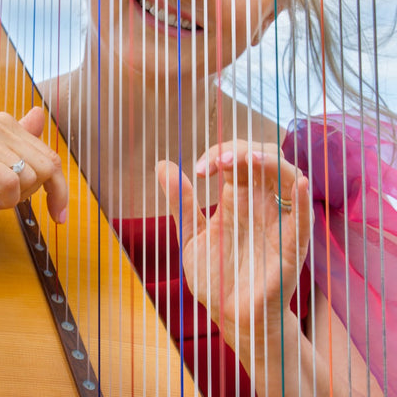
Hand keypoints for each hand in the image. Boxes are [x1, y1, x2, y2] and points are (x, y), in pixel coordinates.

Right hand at [0, 107, 67, 227]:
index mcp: (6, 123)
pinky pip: (10, 184)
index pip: (50, 158)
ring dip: (13, 198)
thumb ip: (18, 141)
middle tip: (4, 198)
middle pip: (47, 168)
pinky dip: (4, 200)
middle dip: (33, 195)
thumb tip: (39, 113)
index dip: (59, 190)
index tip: (60, 217)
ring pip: (30, 178)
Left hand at [157, 140, 310, 358]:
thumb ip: (181, 201)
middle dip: (243, 151)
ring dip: (270, 163)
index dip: (218, 153)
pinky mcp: (291, 247)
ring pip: (287, 177)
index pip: (235, 158)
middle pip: (263, 158)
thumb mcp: (192, 234)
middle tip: (219, 162)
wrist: (231, 315)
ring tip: (249, 159)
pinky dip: (302, 199)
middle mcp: (259, 202)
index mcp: (236, 198)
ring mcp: (278, 221)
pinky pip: (303, 219)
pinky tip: (298, 182)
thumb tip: (162, 165)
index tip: (198, 171)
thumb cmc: (216, 274)